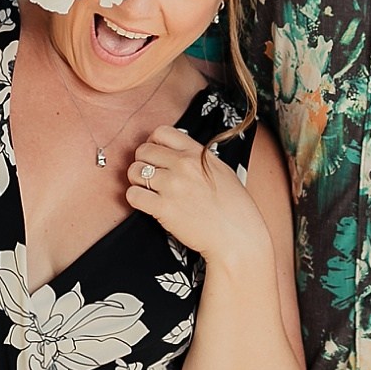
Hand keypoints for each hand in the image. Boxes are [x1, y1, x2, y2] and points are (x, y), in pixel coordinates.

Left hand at [124, 126, 265, 267]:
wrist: (237, 237)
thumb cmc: (234, 208)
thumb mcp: (222, 171)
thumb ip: (199, 159)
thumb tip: (179, 154)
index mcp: (198, 153)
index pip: (162, 132)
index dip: (153, 143)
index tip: (155, 155)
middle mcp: (184, 165)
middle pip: (143, 150)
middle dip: (142, 162)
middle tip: (149, 176)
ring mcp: (172, 185)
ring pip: (134, 171)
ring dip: (136, 180)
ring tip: (147, 190)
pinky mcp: (163, 208)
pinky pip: (133, 195)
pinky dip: (135, 199)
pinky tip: (146, 204)